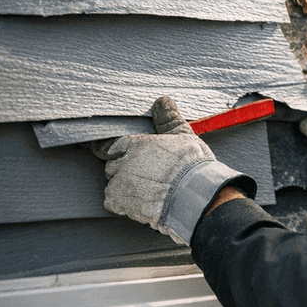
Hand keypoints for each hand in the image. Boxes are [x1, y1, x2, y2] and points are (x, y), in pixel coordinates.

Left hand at [103, 97, 253, 244]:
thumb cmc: (192, 166)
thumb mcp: (184, 137)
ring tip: (146, 192)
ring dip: (125, 188)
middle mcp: (124, 161)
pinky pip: (112, 203)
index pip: (117, 146)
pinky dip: (124, 205)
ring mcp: (119, 181)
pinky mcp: (118, 201)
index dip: (125, 153)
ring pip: (113, 184)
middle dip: (125, 171)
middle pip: (113, 165)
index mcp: (138, 143)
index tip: (133, 159)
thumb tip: (162, 101)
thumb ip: (169, 119)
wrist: (193, 194)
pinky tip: (141, 204)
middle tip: (146, 177)